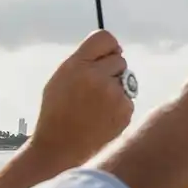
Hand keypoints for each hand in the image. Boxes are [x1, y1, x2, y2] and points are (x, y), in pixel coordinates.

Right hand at [30, 30, 133, 163]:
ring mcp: (112, 93)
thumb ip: (85, 61)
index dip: (108, 47)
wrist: (59, 149)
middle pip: (119, 59)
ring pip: (126, 78)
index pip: (105, 38)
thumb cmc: (58, 111)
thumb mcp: (61, 79)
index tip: (105, 57)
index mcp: (77, 65)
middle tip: (94, 90)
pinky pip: (128, 98)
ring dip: (116, 88)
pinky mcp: (124, 109)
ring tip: (96, 106)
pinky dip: (119, 105)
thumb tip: (115, 49)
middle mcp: (96, 76)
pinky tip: (103, 118)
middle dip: (111, 71)